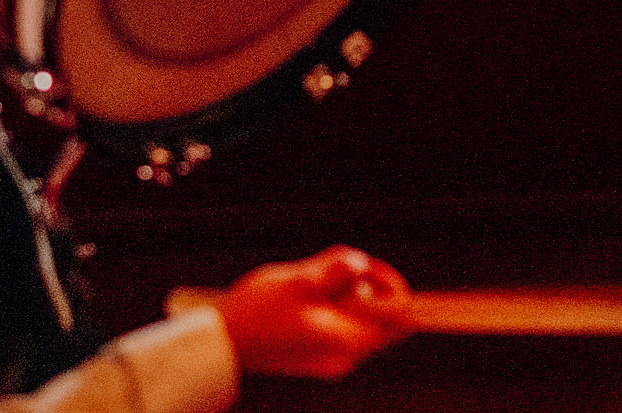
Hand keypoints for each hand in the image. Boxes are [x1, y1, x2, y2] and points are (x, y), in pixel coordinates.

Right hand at [214, 247, 410, 379]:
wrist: (223, 346)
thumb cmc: (259, 313)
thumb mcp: (300, 281)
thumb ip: (337, 270)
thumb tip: (362, 263)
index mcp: (348, 340)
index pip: (398, 315)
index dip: (387, 283)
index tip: (361, 266)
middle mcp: (345, 355)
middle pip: (377, 316)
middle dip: (359, 285)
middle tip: (327, 270)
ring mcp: (330, 358)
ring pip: (354, 318)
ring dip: (340, 293)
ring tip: (307, 282)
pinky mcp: (315, 355)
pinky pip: (336, 325)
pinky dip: (326, 306)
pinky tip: (299, 297)